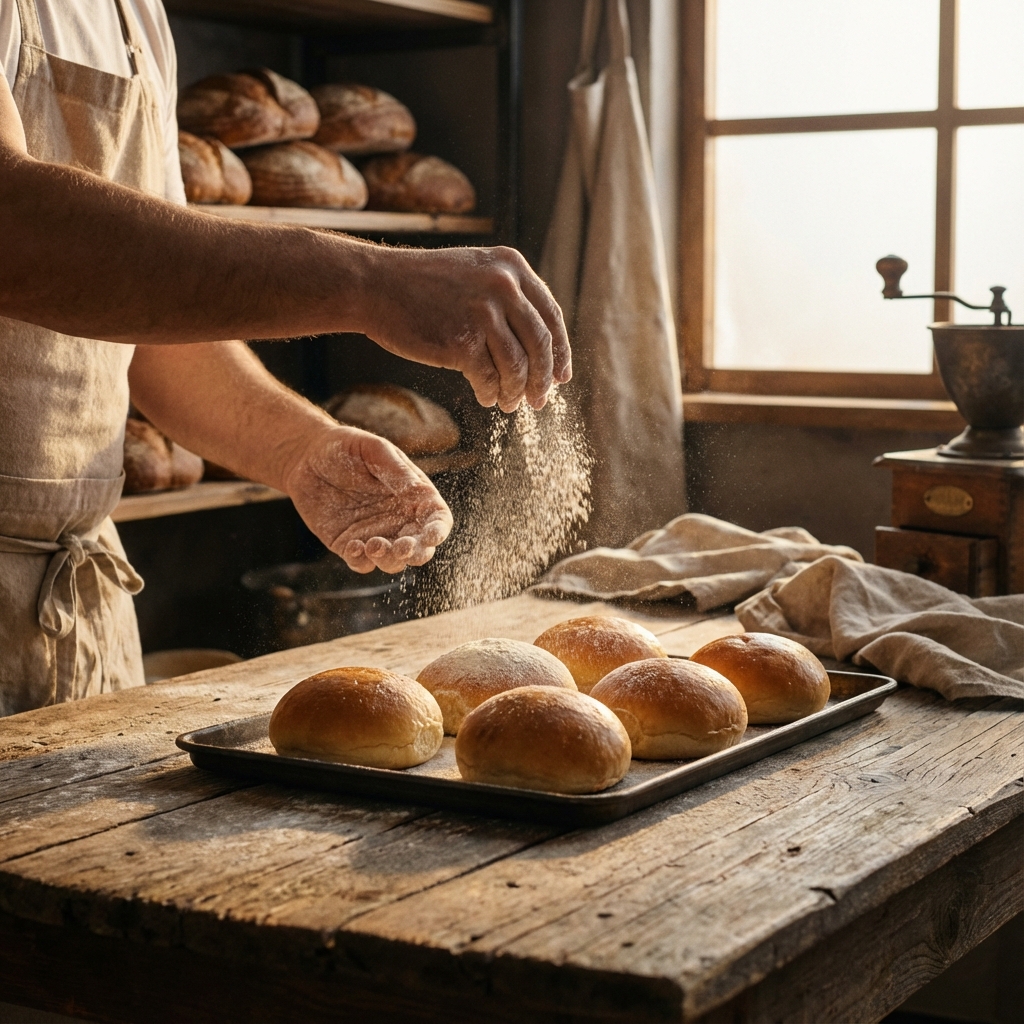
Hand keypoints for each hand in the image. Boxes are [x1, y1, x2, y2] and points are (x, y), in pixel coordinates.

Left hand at [283, 425, 452, 573]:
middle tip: (401, 548)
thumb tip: (420, 493)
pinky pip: (361, 563)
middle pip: (420, 548)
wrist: (306, 456)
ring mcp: (375, 534)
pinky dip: (361, 562)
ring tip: (373, 545)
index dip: (438, 530)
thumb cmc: (346, 446)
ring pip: (392, 562)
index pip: (436, 519)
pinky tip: (353, 547)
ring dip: (388, 561)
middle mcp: (398, 519)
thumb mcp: (374, 450)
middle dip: (416, 553)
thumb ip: (397, 472)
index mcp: (413, 496)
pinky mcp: (349, 544)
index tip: (431, 536)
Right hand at [360, 245, 570, 412]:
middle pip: (541, 345)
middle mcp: (503, 286)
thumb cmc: (423, 286)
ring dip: (516, 391)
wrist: (375, 286)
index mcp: (512, 267)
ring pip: (518, 366)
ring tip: (509, 404)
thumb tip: (540, 348)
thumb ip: (507, 298)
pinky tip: (486, 397)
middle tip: (540, 400)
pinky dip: (491, 393)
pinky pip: (489, 378)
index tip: (562, 377)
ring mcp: (483, 313)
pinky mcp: (462, 341)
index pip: (551, 316)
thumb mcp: (475, 273)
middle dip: (543, 379)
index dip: (561, 352)